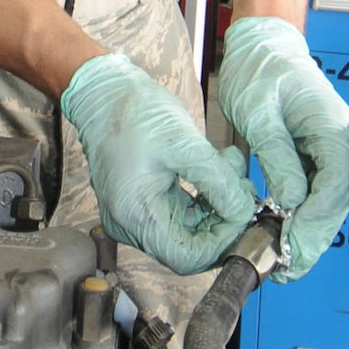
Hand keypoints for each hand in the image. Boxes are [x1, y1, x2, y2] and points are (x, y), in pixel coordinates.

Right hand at [61, 55, 257, 273]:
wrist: (104, 91)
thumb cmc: (133, 112)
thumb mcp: (184, 144)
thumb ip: (218, 182)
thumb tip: (243, 211)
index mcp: (136, 216)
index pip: (187, 257)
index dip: (221, 242)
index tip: (243, 214)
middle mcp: (131, 224)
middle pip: (190, 246)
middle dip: (223, 220)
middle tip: (244, 190)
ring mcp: (136, 214)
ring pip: (189, 228)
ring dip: (217, 205)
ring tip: (232, 169)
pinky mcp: (144, 201)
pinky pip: (181, 212)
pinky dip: (204, 196)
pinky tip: (218, 168)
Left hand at [217, 17, 348, 279]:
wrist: (262, 46)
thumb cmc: (260, 70)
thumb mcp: (259, 113)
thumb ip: (278, 157)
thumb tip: (291, 201)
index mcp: (332, 126)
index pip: (335, 182)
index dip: (316, 218)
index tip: (293, 243)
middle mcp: (340, 140)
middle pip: (336, 199)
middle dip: (314, 237)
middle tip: (289, 268)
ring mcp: (330, 148)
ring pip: (328, 201)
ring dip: (310, 234)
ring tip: (286, 264)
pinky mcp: (316, 154)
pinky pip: (315, 192)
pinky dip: (302, 217)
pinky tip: (285, 237)